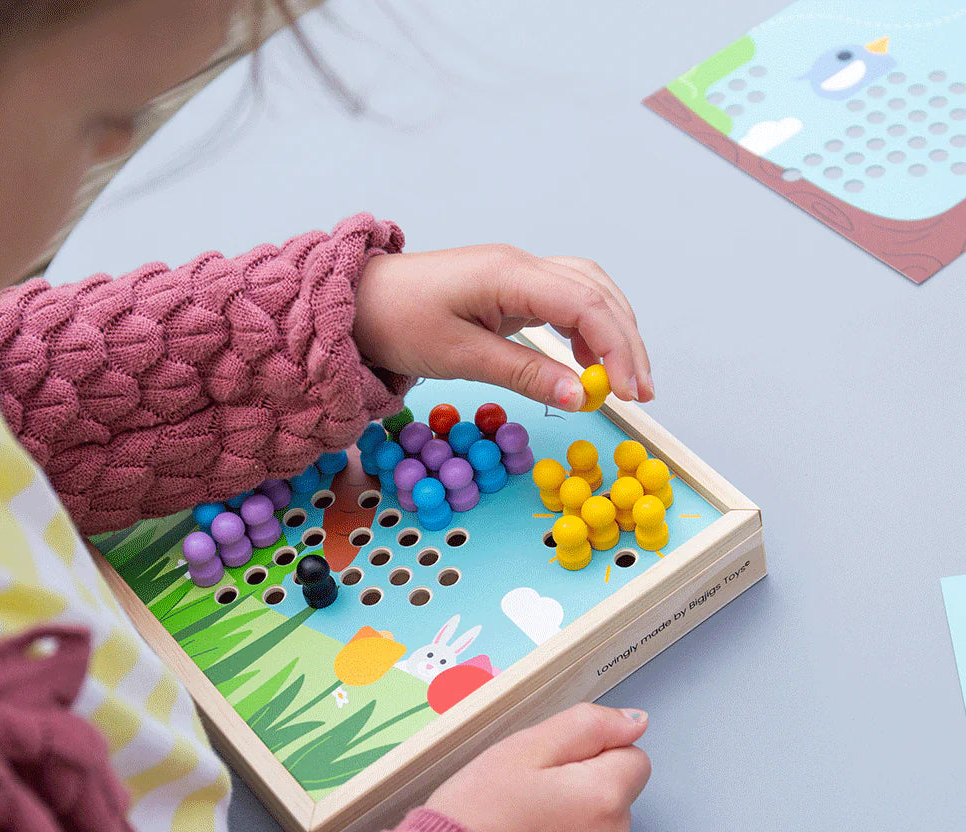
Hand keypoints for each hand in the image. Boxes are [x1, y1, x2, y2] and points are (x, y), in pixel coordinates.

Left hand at [352, 245, 652, 409]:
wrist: (359, 303)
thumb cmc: (398, 322)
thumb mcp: (460, 356)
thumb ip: (524, 373)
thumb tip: (581, 396)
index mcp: (509, 274)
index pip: (586, 305)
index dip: (616, 349)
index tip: (627, 394)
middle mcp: (522, 265)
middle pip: (598, 294)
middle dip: (627, 343)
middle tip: (641, 393)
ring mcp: (518, 273)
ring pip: (588, 292)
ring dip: (613, 333)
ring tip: (624, 380)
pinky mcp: (511, 288)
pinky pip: (566, 300)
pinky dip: (587, 329)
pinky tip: (588, 361)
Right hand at [425, 703, 650, 831]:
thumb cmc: (477, 813)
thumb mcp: (525, 748)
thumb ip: (587, 726)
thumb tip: (636, 721)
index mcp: (605, 798)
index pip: (633, 758)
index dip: (593, 754)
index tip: (552, 768)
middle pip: (615, 800)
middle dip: (582, 792)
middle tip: (528, 798)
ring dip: (574, 829)